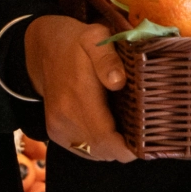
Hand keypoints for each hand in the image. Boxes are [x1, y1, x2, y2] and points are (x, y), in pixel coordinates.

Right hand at [25, 14, 135, 162]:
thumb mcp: (96, 38)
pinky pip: (82, 150)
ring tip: (128, 130)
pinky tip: (110, 129)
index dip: (128, 148)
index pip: (106, 138)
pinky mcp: (54, 132)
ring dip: (113, 148)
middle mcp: (65, 116)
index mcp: (78, 95)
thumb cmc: (76, 43)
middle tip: (143, 134)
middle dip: (125, 148)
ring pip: (93, 153)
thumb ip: (108, 59)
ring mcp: (58, 127)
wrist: (44, 49)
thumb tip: (118, 82)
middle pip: (102, 150)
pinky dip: (99, 146)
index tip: (146, 142)